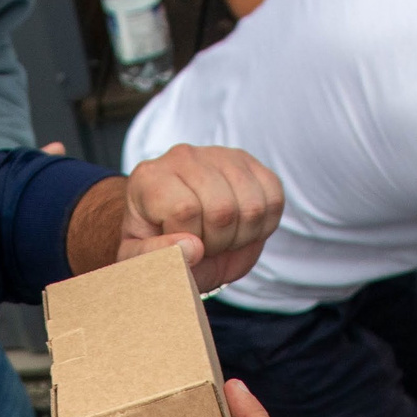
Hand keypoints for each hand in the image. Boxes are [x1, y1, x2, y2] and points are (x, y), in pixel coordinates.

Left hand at [121, 144, 285, 292]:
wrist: (176, 234)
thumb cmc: (158, 250)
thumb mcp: (142, 262)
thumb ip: (155, 257)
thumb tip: (193, 247)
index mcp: (149, 178)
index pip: (185, 210)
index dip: (189, 243)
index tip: (179, 246)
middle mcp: (182, 157)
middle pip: (223, 209)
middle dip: (217, 243)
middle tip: (202, 245)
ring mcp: (219, 155)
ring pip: (252, 206)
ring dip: (241, 236)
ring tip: (219, 237)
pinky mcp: (248, 162)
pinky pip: (274, 197)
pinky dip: (263, 225)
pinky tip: (240, 228)